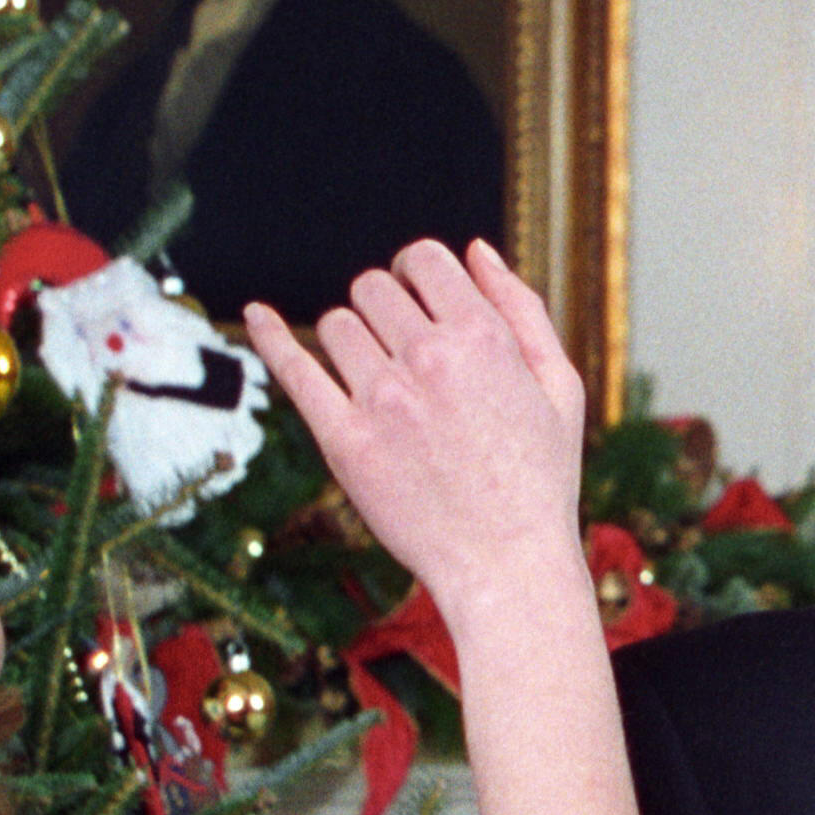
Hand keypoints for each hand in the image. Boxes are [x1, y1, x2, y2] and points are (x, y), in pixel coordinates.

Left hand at [251, 244, 594, 608]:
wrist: (508, 564)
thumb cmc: (540, 479)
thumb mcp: (559, 386)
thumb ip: (523, 309)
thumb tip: (476, 250)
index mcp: (484, 336)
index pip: (423, 259)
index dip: (417, 274)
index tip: (417, 300)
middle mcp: (429, 358)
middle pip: (372, 288)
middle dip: (384, 308)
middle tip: (399, 347)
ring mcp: (382, 399)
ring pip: (335, 325)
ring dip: (350, 339)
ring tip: (373, 377)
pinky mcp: (344, 441)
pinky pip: (293, 369)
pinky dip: (269, 336)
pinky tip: (255, 315)